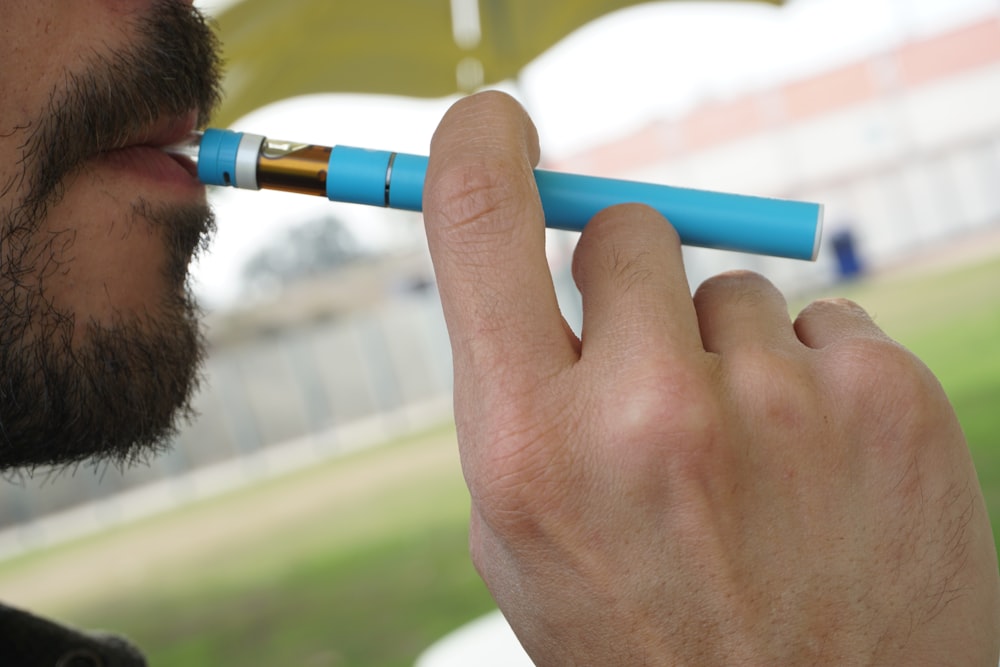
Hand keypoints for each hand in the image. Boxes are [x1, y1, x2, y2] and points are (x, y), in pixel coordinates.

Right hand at [422, 91, 999, 664]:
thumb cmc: (646, 641)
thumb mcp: (529, 540)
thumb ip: (520, 394)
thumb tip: (538, 260)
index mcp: (531, 451)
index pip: (482, 221)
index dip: (480, 145)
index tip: (495, 123)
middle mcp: (650, 415)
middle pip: (628, 230)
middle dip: (626, 285)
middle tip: (645, 369)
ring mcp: (782, 405)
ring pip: (733, 290)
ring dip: (726, 354)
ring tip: (745, 464)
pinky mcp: (891, 400)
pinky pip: (826, 325)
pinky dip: (812, 381)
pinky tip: (817, 472)